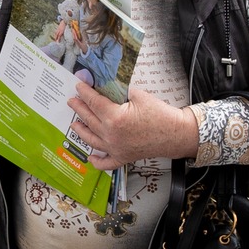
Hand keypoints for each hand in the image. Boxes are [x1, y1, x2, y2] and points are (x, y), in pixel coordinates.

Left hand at [72, 83, 197, 169]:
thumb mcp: (139, 95)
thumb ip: (120, 91)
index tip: (78, 86)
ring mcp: (116, 148)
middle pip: (89, 119)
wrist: (176, 134)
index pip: (94, 102)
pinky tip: (91, 157)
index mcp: (114, 118)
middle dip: (79, 108)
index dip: (84, 92)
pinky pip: (106, 163)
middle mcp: (111, 135)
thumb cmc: (160, 113)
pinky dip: (97, 161)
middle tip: (72, 101)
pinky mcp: (123, 157)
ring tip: (73, 123)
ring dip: (81, 130)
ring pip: (91, 139)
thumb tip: (107, 87)